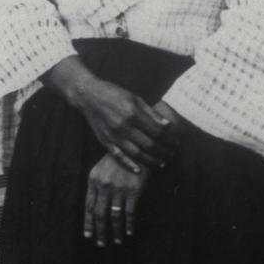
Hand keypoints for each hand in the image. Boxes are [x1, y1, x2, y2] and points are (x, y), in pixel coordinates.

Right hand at [48, 59, 170, 172]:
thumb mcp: (135, 98)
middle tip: (172, 155)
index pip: (157, 131)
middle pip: (149, 144)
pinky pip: (118, 156)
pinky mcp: (105, 141)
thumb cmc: (113, 93)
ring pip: (136, 153)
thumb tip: (167, 125)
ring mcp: (113, 135)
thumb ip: (151, 112)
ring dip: (151, 160)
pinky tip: (139, 170)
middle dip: (163, 151)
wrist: (88, 96)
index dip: (169, 139)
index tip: (176, 143)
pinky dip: (129, 164)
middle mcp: (124, 126)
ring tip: (161, 164)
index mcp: (133, 114)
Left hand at [83, 154, 148, 245]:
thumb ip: (95, 187)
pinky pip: (129, 212)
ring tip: (116, 240)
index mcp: (93, 181)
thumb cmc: (116, 162)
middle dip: (100, 231)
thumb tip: (92, 209)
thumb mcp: (100, 170)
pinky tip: (128, 231)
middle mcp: (104, 186)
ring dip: (115, 230)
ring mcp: (119, 189)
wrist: (136, 150)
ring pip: (114, 216)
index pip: (88, 207)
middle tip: (100, 243)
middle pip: (100, 214)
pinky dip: (129, 224)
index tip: (88, 236)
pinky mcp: (133, 190)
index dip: (88, 223)